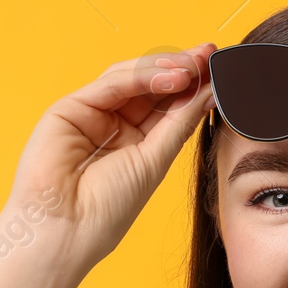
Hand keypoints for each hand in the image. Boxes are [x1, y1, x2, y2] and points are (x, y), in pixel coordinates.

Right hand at [5, 43, 215, 273]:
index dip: (193, 86)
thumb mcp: (155, 161)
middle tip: (210, 56)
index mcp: (136, 141)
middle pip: (151, 85)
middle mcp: (113, 124)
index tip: (221, 70)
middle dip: (182, 69)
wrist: (66, 231)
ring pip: (131, 79)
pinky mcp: (69, 108)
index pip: (168, 104)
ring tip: (194, 66)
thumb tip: (211, 92)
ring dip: (165, 69)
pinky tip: (171, 78)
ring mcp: (91, 114)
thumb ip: (179, 123)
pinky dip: (141, 77)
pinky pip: (109, 85)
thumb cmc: (108, 209)